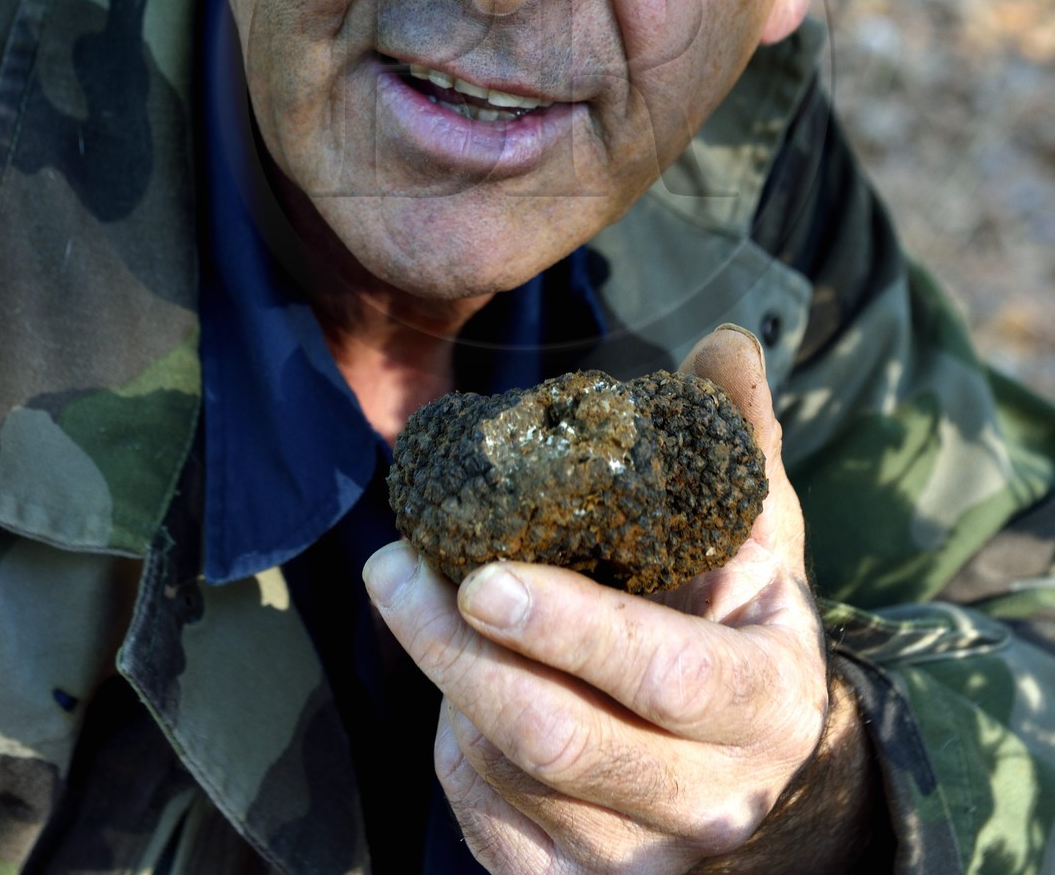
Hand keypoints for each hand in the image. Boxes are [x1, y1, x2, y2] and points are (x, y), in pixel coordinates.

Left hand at [363, 328, 858, 873]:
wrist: (772, 775)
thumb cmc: (746, 623)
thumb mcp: (761, 529)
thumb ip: (740, 435)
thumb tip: (724, 340)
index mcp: (764, 699)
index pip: (664, 672)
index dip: (570, 627)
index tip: (481, 576)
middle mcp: (711, 798)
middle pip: (553, 735)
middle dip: (452, 649)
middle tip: (391, 569)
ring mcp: (642, 861)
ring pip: (503, 776)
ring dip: (447, 686)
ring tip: (429, 610)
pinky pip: (484, 827)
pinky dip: (453, 754)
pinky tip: (460, 691)